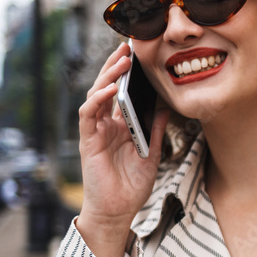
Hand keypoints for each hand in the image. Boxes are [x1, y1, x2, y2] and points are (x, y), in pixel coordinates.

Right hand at [75, 42, 169, 256]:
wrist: (118, 212)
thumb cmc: (132, 185)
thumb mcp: (152, 152)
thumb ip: (156, 129)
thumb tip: (168, 106)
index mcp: (120, 124)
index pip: (121, 91)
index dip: (128, 72)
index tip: (140, 53)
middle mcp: (105, 124)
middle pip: (107, 86)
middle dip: (117, 65)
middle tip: (129, 45)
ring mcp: (95, 131)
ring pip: (96, 95)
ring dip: (107, 76)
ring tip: (122, 60)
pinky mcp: (88, 141)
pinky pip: (88, 115)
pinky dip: (97, 100)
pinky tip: (108, 89)